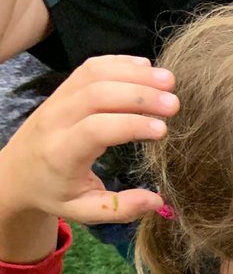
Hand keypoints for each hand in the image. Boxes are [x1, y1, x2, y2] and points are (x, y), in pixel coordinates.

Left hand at [0, 55, 175, 224]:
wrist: (16, 171)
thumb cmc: (54, 193)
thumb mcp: (83, 211)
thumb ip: (119, 208)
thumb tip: (157, 201)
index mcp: (61, 154)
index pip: (96, 129)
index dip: (131, 125)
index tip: (163, 130)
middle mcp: (56, 120)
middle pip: (97, 94)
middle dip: (139, 95)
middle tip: (174, 103)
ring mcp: (57, 99)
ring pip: (94, 74)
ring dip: (134, 73)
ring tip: (169, 81)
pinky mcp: (63, 88)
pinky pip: (90, 67)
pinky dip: (120, 63)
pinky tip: (146, 68)